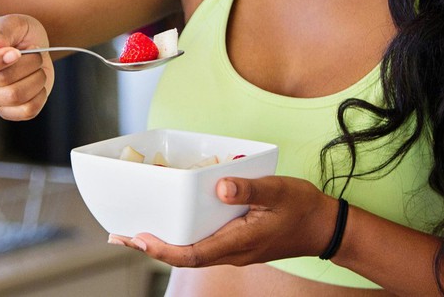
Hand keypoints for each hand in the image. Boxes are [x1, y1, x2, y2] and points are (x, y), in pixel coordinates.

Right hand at [0, 14, 54, 120]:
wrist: (21, 45)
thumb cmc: (10, 33)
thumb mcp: (9, 22)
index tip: (16, 51)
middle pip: (2, 81)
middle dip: (27, 62)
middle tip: (34, 50)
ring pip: (16, 97)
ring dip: (36, 77)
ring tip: (37, 64)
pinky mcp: (10, 111)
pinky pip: (27, 111)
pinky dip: (40, 94)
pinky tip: (38, 79)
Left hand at [108, 175, 337, 266]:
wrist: (323, 228)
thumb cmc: (301, 208)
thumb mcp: (278, 191)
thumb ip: (249, 189)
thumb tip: (221, 186)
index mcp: (238, 243)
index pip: (191, 254)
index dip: (162, 249)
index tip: (139, 238)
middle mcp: (231, 252)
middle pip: (183, 256)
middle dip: (150, 248)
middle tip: (120, 236)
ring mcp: (232, 250)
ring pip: (190, 253)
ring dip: (162, 244)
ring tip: (134, 233)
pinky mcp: (235, 244)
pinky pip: (201, 246)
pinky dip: (180, 238)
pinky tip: (170, 225)